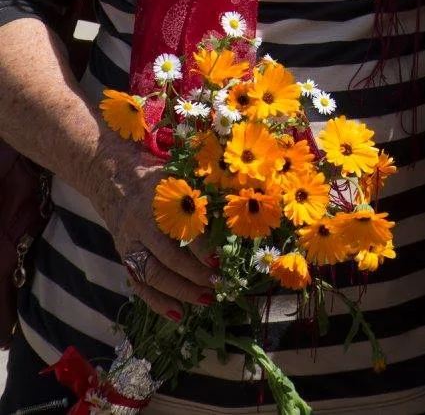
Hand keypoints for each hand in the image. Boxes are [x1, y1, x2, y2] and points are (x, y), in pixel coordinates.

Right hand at [84, 128, 215, 320]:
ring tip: (206, 299)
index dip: (200, 247)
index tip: (219, 260)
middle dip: (194, 274)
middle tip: (219, 283)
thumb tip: (240, 201)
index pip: (181, 229)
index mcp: (158, 201)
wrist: (116, 180)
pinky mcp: (125, 259)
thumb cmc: (159, 178)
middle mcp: (141, 225)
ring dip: (181, 291)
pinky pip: (139, 286)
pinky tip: (178, 314)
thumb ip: (202, 190)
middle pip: (167, 258)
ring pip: (153, 276)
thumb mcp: (178, 177)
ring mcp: (130, 244)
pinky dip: (157, 302)